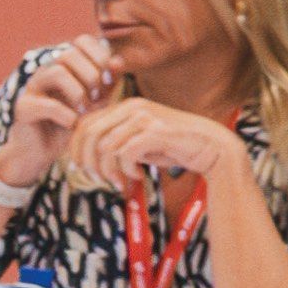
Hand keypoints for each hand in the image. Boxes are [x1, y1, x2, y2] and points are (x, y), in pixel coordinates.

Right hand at [0, 39, 109, 189]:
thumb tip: (118, 61)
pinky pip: (46, 104)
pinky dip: (65, 114)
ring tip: (84, 110)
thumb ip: (108, 83)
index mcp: (65, 64)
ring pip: (56, 72)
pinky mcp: (23, 108)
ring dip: (78, 92)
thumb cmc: (72, 123)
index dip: (100, 56)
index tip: (110, 80)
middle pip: (69, 54)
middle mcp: (46, 70)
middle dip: (91, 75)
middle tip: (98, 96)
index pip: (83, 40)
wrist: (43, 151)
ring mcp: (32, 87)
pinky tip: (72, 124)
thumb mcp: (97, 102)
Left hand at [63, 92, 246, 203]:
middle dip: (88, 161)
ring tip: (121, 180)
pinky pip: (126, 153)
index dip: (77, 148)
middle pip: (89, 134)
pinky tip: (139, 175)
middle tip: (99, 178)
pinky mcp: (156, 131)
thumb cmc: (172, 147)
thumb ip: (113, 142)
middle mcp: (132, 107)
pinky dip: (127, 169)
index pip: (84, 124)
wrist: (211, 147)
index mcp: (124, 107)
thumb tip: (82, 156)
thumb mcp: (137, 141)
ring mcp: (145, 117)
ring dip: (109, 169)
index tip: (84, 168)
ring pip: (105, 146)